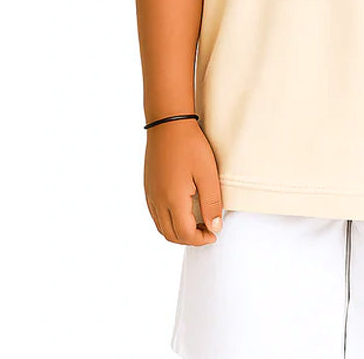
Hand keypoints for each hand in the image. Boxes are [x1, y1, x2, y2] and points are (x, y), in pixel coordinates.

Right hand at [143, 118, 224, 245]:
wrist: (168, 123)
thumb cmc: (190, 145)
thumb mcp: (208, 174)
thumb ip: (211, 203)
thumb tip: (215, 228)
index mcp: (173, 200)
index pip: (185, 234)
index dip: (201, 239)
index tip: (215, 233)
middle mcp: (158, 201)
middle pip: (171, 235)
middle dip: (190, 239)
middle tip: (208, 231)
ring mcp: (150, 195)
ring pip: (161, 227)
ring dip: (179, 232)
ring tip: (197, 222)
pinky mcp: (148, 187)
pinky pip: (156, 214)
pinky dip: (169, 221)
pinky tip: (183, 211)